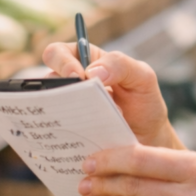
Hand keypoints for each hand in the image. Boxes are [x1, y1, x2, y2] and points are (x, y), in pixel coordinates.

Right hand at [42, 42, 182, 149]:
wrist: (150, 139)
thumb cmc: (144, 102)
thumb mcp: (142, 76)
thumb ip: (120, 64)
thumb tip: (91, 72)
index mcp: (85, 62)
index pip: (59, 53)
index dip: (61, 61)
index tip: (77, 75)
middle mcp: (70, 86)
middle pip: (45, 81)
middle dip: (56, 89)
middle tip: (73, 101)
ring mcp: (66, 112)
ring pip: (47, 110)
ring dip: (63, 116)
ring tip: (86, 126)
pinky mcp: (67, 136)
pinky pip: (53, 136)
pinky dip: (62, 139)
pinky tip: (82, 143)